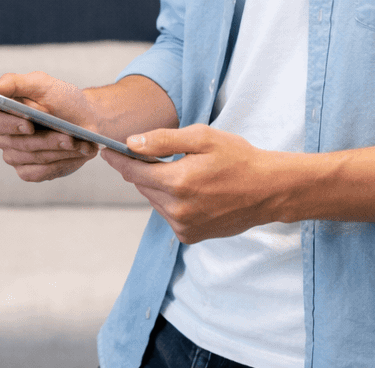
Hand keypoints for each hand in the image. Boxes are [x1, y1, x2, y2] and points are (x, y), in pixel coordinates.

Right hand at [0, 72, 99, 181]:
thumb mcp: (42, 85)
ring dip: (59, 150)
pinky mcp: (29, 171)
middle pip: (17, 144)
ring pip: (33, 158)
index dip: (10, 125)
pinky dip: (61, 162)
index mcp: (3, 112)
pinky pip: (40, 172)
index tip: (30, 125)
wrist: (86, 119)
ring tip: (79, 142)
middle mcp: (5, 136)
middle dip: (46, 140)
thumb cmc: (62, 100)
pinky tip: (77, 153)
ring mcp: (15, 156)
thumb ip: (13, 83)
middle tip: (69, 137)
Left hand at [100, 124, 288, 243]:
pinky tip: (193, 190)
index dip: (118, 159)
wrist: (268, 190)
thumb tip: (131, 144)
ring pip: (155, 200)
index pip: (133, 171)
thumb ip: (163, 141)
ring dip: (159, 185)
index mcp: (177, 182)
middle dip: (144, 169)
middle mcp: (177, 209)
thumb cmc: (237, 157)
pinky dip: (172, 201)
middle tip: (154, 154)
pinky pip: (169, 214)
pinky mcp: (191, 236)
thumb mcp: (202, 138)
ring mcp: (183, 226)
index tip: (106, 150)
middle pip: (142, 186)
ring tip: (184, 171)